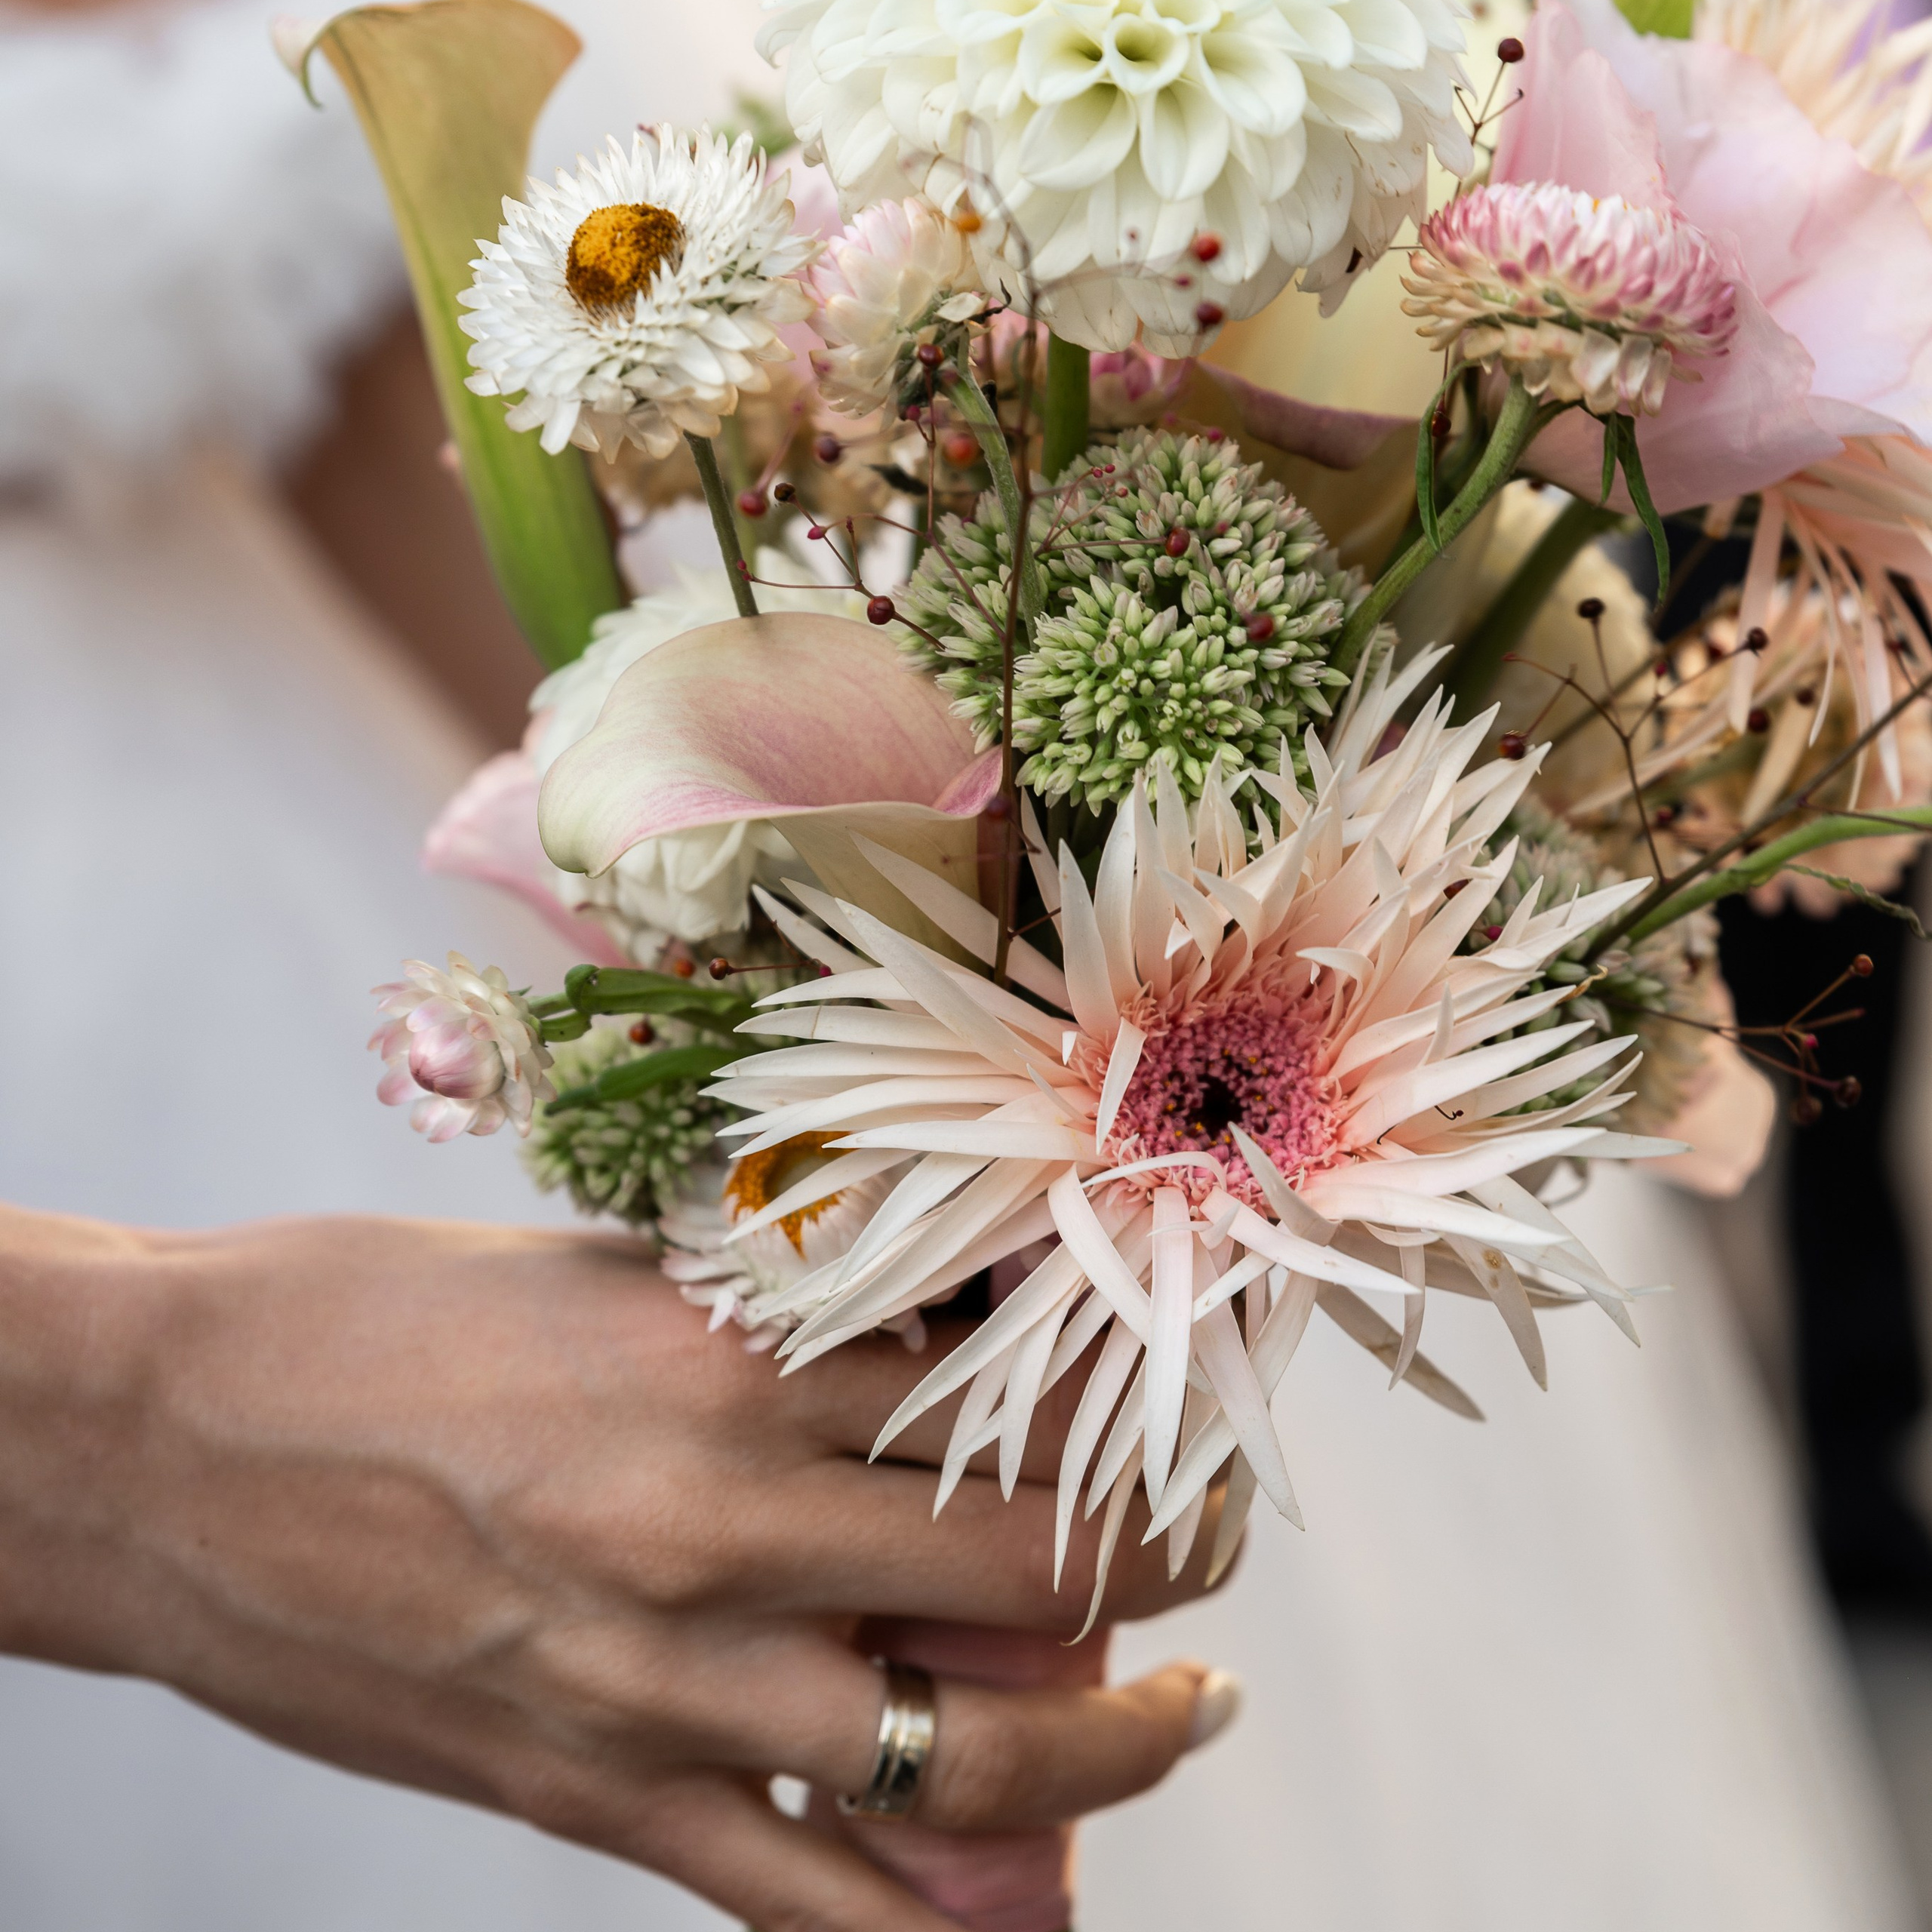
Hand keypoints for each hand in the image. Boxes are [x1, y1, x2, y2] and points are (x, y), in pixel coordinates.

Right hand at [0, 1208, 1232, 1930]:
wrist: (161, 1449)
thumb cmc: (368, 1324)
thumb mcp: (602, 1278)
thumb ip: (773, 1325)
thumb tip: (929, 1350)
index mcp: (724, 1367)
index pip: (1005, 1396)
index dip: (1127, 1405)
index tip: (1182, 1409)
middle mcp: (721, 1530)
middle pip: (1033, 1565)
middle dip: (1168, 1557)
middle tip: (1213, 1540)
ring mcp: (666, 1689)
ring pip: (972, 1765)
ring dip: (1118, 1747)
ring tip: (1189, 1714)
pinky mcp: (596, 1801)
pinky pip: (808, 1907)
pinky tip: (1026, 1921)